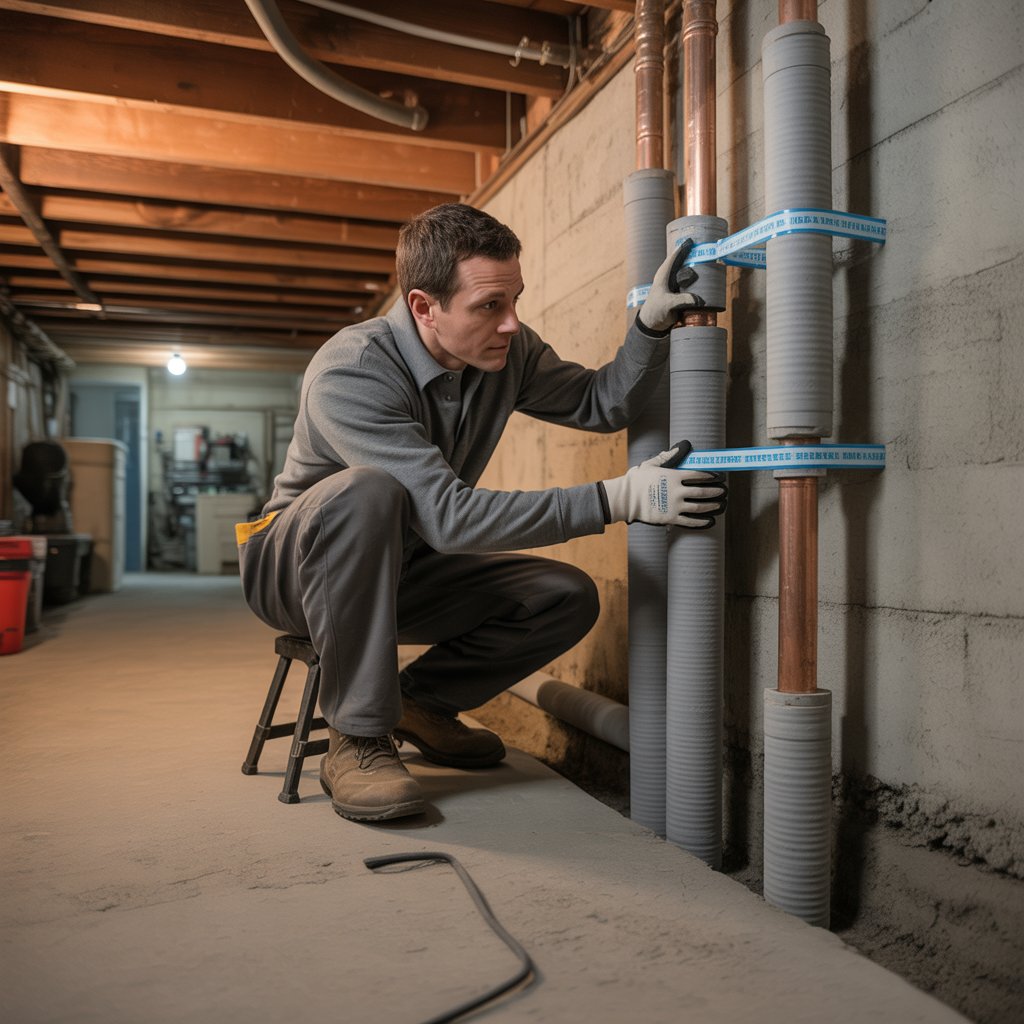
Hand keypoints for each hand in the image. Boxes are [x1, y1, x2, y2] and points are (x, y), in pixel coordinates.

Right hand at [602, 440, 726, 528]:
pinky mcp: (670, 518)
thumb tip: (682, 446)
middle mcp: (677, 492)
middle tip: (724, 491)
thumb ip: (667, 456)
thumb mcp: (651, 464)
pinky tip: (710, 521)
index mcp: (673, 477)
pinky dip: (702, 522)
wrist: (626, 499)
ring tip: (720, 504)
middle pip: (702, 491)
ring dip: (712, 506)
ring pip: (699, 507)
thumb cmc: (637, 480)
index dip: (711, 475)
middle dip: (716, 491)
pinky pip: (690, 521)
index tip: (719, 476)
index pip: (698, 474)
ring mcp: (675, 506)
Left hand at [637, 238, 705, 333]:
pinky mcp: (680, 293)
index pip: (673, 257)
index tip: (691, 240)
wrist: (653, 324)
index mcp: (663, 275)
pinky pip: (690, 284)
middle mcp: (669, 277)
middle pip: (682, 262)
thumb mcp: (668, 304)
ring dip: (696, 267)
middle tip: (704, 248)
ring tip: (708, 260)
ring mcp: (675, 285)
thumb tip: (697, 299)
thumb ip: (682, 300)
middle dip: (692, 255)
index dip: (682, 248)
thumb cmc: (656, 311)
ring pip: (687, 272)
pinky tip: (707, 277)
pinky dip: (698, 280)